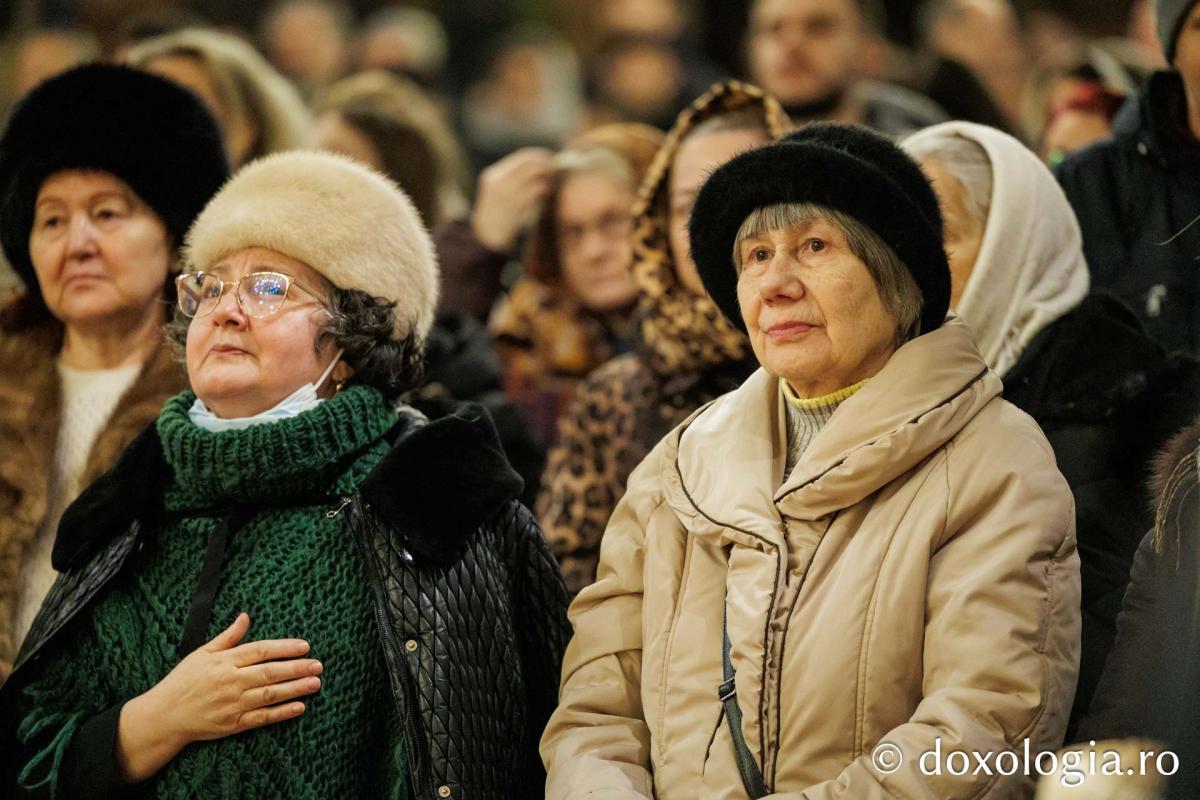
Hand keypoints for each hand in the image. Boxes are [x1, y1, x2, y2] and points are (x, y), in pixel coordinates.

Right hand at [116, 613, 321, 781]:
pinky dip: (282, 713)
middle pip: (269, 672)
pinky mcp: (233, 724)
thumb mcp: (203, 653)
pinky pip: (262, 718)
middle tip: (318, 665)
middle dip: (296, 668)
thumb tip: (246, 615)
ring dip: (295, 689)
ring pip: (269, 695)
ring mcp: (232, 704)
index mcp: (224, 661)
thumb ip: (228, 636)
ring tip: (315, 683)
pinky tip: (299, 707)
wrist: (164, 715)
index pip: (260, 650)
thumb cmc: (184, 680)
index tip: (305, 646)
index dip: (284, 648)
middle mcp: (230, 682)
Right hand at [470, 147, 555, 252]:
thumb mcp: (497, 193)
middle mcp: (498, 181)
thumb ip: (513, 179)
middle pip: (529, 164)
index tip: (550, 159)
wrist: (485, 239)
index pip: (521, 157)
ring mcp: (505, 194)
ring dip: (547, 176)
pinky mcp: (514, 206)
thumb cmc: (497, 216)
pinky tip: (548, 192)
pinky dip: (544, 189)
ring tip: (553, 181)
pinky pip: (535, 191)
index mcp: (493, 175)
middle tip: (557, 169)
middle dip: (546, 164)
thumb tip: (539, 166)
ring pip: (534, 175)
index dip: (539, 156)